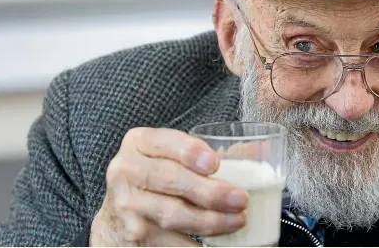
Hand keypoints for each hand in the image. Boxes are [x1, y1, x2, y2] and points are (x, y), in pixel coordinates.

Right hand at [89, 128, 248, 245]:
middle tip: (241, 199)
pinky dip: (197, 245)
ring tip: (237, 221)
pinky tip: (218, 244)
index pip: (164, 142)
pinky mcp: (133, 235)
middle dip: (211, 192)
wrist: (118, 213)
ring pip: (173, 214)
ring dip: (211, 221)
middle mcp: (126, 171)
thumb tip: (260, 150)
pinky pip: (170, 243)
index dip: (190, 152)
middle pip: (171, 180)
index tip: (216, 163)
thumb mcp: (169, 155)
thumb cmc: (156, 177)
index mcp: (139, 143)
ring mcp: (127, 205)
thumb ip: (206, 152)